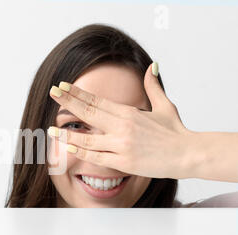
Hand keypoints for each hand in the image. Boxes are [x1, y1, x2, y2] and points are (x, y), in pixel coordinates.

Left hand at [48, 62, 196, 178]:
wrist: (189, 154)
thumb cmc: (176, 131)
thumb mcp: (165, 105)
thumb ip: (153, 87)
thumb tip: (152, 66)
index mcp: (129, 112)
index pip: (97, 100)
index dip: (78, 93)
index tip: (62, 86)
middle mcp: (123, 126)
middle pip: (89, 113)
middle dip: (67, 102)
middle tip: (51, 92)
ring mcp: (122, 145)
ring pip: (88, 139)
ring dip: (67, 134)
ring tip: (50, 129)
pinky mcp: (124, 162)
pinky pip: (97, 157)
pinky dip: (82, 153)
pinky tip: (68, 148)